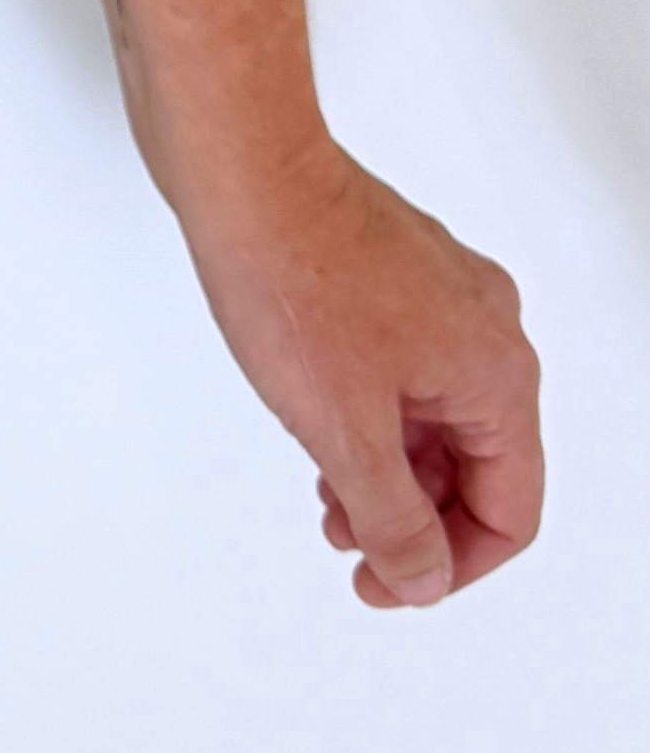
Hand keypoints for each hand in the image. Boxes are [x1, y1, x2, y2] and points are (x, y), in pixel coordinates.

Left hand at [180, 138, 542, 606]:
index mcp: (497, 372)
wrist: (240, 167)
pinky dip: (373, 417)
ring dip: (388, 473)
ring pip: (438, 419)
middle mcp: (487, 330)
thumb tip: (424, 579)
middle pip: (479, 466)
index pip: (512, 509)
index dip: (452, 565)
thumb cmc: (291, 275)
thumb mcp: (343, 430)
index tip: (386, 585)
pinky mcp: (396, 275)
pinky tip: (319, 429)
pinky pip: (406, 373)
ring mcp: (443, 296)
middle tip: (348, 547)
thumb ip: (392, 519)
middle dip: (415, 518)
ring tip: (326, 497)